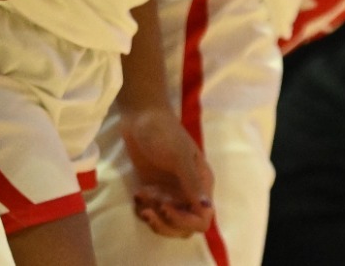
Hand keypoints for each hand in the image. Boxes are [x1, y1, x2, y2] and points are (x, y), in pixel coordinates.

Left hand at [121, 104, 214, 238]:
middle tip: (149, 210)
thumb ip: (192, 183)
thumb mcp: (178, 156)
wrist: (140, 117)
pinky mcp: (154, 191)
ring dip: (154, 218)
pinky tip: (137, 196)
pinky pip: (152, 213)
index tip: (165, 207)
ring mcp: (170, 192)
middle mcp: (188, 192)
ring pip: (168, 224)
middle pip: (185, 227)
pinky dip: (144, 211)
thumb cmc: (163, 132)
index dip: (185, 221)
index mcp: (202, 183)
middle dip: (167, 224)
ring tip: (141, 200)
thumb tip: (207, 209)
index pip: (202, 218)